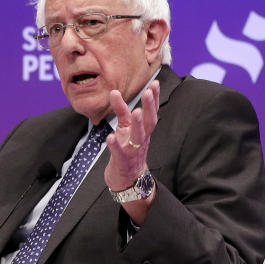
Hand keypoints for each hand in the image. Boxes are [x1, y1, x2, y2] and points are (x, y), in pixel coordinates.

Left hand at [104, 81, 159, 195]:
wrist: (128, 180)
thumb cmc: (127, 150)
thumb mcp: (125, 129)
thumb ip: (122, 111)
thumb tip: (114, 91)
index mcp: (143, 131)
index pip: (151, 113)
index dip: (154, 99)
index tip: (155, 84)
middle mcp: (141, 139)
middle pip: (148, 122)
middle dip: (149, 107)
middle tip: (148, 92)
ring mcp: (132, 150)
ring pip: (137, 136)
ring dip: (137, 124)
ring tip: (135, 111)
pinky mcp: (122, 161)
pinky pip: (119, 152)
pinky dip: (115, 145)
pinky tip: (110, 137)